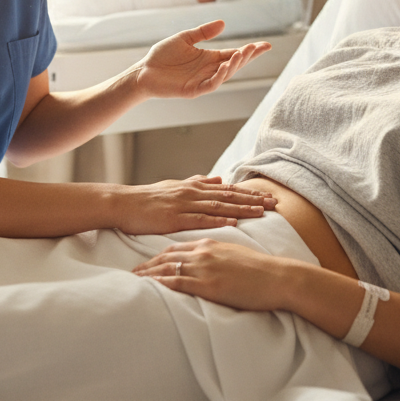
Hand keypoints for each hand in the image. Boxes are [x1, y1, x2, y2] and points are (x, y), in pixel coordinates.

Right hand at [117, 175, 276, 234]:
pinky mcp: (175, 218)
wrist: (124, 203)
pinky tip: (232, 223)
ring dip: (242, 209)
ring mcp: (184, 205)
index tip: (268, 196)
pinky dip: (218, 221)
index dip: (249, 193)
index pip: (228, 189)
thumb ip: (198, 182)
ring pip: (219, 207)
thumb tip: (219, 178)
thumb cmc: (149, 198)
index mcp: (194, 187)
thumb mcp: (175, 186)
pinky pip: (200, 220)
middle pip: (229, 196)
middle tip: (274, 203)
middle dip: (253, 200)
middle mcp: (193, 193)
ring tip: (261, 212)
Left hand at [132, 237, 294, 311]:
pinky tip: (149, 287)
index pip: (177, 247)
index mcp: (209, 243)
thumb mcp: (235, 254)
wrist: (276, 277)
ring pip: (168, 268)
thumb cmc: (260, 269)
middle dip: (148, 263)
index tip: (147, 260)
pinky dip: (161, 284)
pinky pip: (178, 283)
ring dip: (148, 274)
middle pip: (167, 256)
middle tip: (132, 270)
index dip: (159, 254)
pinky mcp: (208, 285)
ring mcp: (204, 268)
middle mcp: (203, 252)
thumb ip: (218, 255)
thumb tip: (210, 263)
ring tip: (134, 279)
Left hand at [133, 20, 270, 99]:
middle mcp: (209, 70)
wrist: (144, 71)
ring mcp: (202, 81)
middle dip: (247, 56)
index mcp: (209, 58)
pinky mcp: (193, 90)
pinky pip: (210, 85)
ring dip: (234, 65)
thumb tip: (223, 23)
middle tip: (257, 48)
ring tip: (241, 54)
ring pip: (225, 75)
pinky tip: (224, 67)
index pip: (234, 54)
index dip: (250, 50)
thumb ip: (203, 32)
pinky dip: (219, 77)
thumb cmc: (163, 56)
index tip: (266, 44)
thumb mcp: (185, 38)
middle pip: (234, 64)